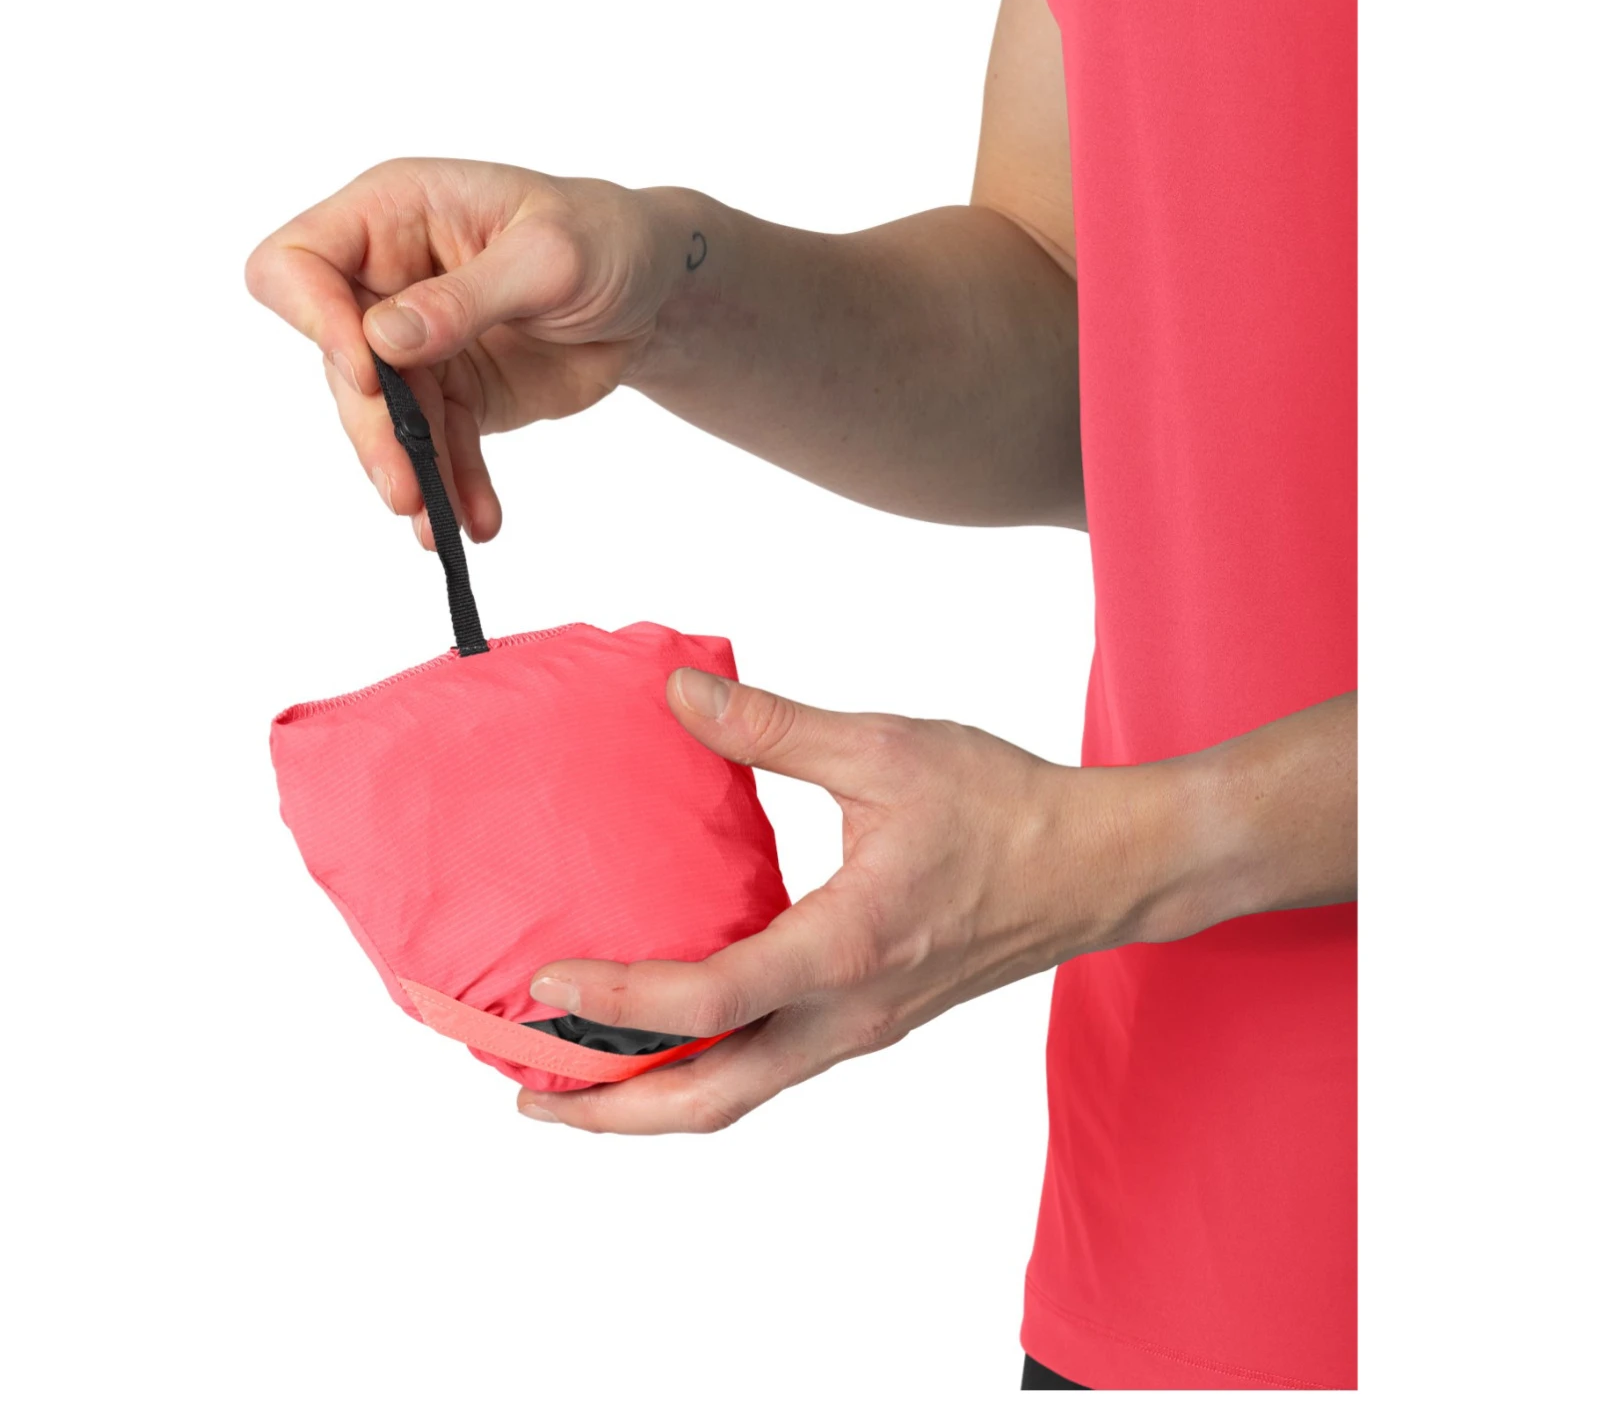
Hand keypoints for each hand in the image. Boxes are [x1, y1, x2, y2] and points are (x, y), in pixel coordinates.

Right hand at [245, 158, 687, 546]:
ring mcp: (417, 344)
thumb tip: (383, 338)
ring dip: (411, 473)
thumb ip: (467, 297)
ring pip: (384, 419)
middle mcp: (388, 279)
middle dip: (372, 428)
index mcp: (394, 214)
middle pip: (339, 360)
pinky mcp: (454, 394)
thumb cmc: (607, 238)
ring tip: (439, 526)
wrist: (655, 292)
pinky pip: (439, 449)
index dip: (314, 318)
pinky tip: (477, 523)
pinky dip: (456, 489)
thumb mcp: (552, 257)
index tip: (367, 372)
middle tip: (404, 488)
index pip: (300, 262)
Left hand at [515, 668, 1188, 1133]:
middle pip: (713, 1098)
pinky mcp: (872, 1020)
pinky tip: (674, 1031)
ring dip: (655, 1100)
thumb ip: (775, 728)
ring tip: (579, 1082)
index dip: (620, 1002)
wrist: (1101, 866)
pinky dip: (706, 1070)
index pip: (712, 998)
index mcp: (849, 945)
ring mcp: (863, 1028)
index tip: (547, 985)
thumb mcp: (886, 750)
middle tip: (528, 1095)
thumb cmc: (1005, 808)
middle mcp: (851, 1012)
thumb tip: (682, 696)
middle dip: (613, 1112)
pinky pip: (772, 1068)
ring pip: (742, 1094)